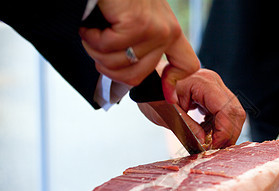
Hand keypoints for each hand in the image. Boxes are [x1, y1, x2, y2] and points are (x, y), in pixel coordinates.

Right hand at [79, 0, 199, 94]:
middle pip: (136, 78)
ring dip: (96, 52)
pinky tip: (90, 25)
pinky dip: (91, 38)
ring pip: (119, 66)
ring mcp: (154, 29)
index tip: (166, 94)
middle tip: (97, 47)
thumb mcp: (134, 24)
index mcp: (169, 32)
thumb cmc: (112, 1)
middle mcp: (166, 32)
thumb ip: (139, 48)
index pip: (187, 64)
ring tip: (93, 32)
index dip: (175, 84)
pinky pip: (108, 49)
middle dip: (107, 68)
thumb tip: (127, 79)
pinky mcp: (137, 24)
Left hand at [138, 69, 245, 148]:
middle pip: (235, 112)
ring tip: (212, 144)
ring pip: (233, 113)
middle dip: (228, 134)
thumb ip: (189, 128)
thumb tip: (205, 143)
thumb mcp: (168, 115)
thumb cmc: (152, 94)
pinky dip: (220, 126)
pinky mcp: (212, 94)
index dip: (224, 132)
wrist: (146, 82)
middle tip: (216, 150)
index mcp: (203, 83)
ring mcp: (214, 87)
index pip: (226, 110)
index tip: (214, 147)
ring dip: (226, 131)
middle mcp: (213, 83)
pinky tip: (208, 134)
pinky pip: (224, 112)